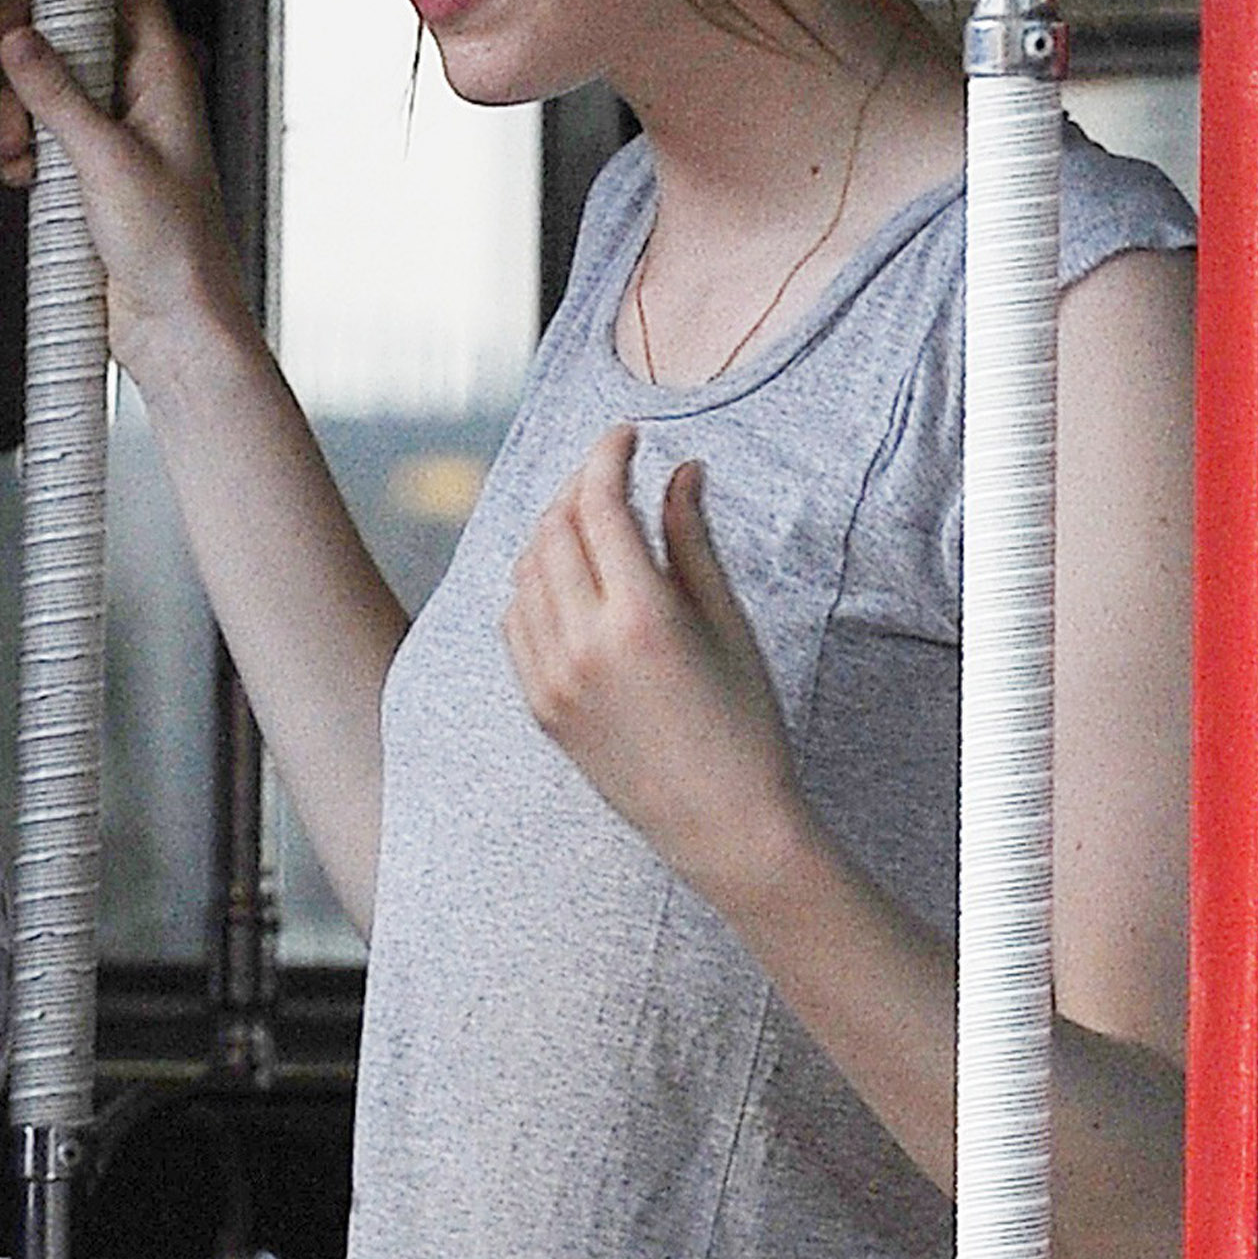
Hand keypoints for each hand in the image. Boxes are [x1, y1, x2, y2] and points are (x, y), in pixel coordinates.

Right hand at [0, 0, 253, 388]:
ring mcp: (111, 135)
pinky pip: (39, 137)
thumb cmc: (174, 249)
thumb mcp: (105, 160)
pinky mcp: (87, 173)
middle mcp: (138, 97)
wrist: (174, 325)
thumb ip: (57, 94)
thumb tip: (20, 39)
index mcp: (163, 76)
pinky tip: (22, 182)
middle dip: (24, 60)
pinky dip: (20, 152)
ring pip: (44, 89)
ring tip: (18, 157)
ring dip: (15, 115)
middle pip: (68, 36)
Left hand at [500, 427, 812, 907]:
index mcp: (639, 616)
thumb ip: (692, 541)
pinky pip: (514, 620)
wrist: (720, 824)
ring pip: (525, 570)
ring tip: (589, 519)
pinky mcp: (538, 705)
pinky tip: (564, 576)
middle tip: (611, 472)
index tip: (627, 434)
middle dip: (579, 487)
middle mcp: (582, 643)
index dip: (608, 456)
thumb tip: (681, 469)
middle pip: (554, 529)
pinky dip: (531, 583)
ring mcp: (551, 677)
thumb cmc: (744, 722)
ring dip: (551, 530)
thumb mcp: (728, 624)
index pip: (600, 505)